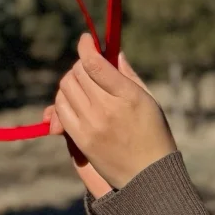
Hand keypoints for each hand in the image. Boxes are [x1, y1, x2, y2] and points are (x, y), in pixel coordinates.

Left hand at [46, 34, 176, 191]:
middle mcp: (106, 109)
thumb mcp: (148, 99)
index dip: (86, 46)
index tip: (86, 39)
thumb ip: (128, 74)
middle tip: (89, 67)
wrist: (148, 175)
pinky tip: (74, 102)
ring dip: (71, 81)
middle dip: (81, 64)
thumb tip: (113, 52)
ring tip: (83, 85)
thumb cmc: (154, 134)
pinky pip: (60, 111)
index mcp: (127, 95)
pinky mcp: (80, 140)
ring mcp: (90, 125)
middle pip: (77, 73)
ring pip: (65, 89)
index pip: (94, 63)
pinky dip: (62, 101)